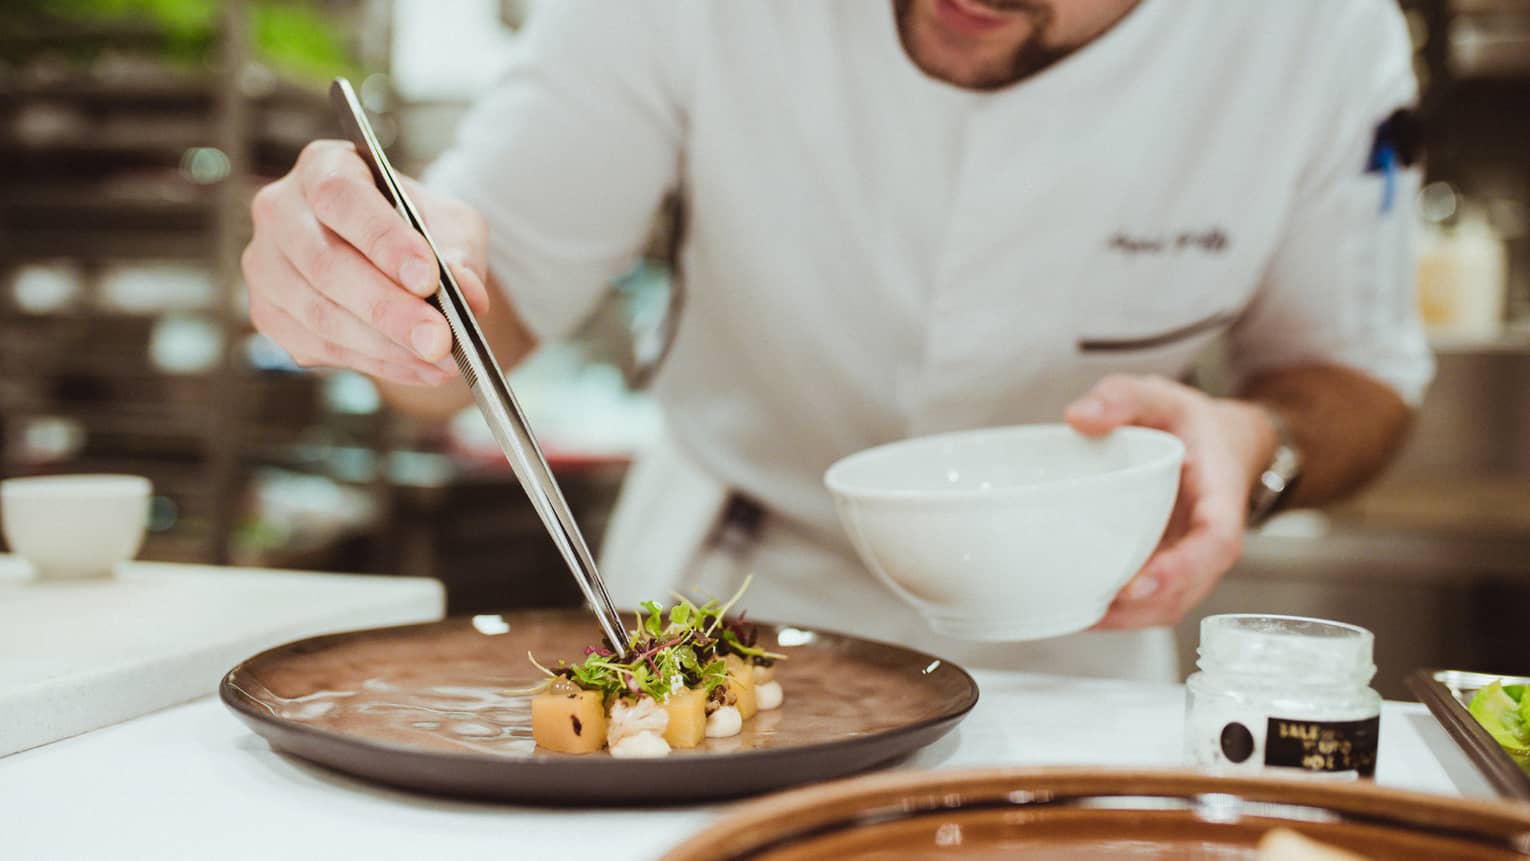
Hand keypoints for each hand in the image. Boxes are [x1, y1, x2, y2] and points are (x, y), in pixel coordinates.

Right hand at [241, 140, 491, 385]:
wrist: (389, 255)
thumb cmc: (417, 227)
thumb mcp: (451, 224)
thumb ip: (460, 252)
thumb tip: (467, 293)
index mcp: (323, 166)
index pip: (341, 198)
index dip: (383, 240)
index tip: (428, 278)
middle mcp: (281, 210)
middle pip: (325, 264)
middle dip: (389, 309)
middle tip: (440, 339)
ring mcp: (265, 265)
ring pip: (319, 314)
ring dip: (386, 346)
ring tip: (440, 361)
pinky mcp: (268, 313)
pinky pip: (318, 347)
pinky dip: (376, 363)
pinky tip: (418, 369)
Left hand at [1064, 374, 1277, 628]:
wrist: (1220, 444)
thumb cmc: (1192, 425)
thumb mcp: (1163, 397)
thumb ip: (1124, 397)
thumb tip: (1079, 418)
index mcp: (1220, 499)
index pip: (1215, 544)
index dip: (1182, 570)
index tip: (1141, 582)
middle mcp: (1208, 542)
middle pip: (1188, 590)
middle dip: (1143, 607)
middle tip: (1094, 608)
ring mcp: (1188, 561)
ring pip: (1167, 605)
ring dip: (1127, 619)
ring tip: (1079, 614)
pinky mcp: (1166, 569)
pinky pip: (1149, 602)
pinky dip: (1119, 613)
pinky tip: (1080, 608)